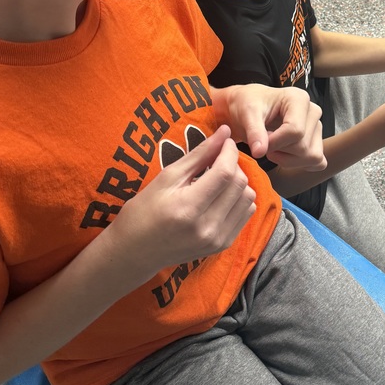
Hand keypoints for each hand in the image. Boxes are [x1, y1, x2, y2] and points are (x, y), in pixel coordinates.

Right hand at [106, 126, 256, 278]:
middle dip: (233, 164)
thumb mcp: (167, 177)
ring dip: (238, 181)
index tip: (225, 140)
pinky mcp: (224, 245)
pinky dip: (239, 198)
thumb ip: (199, 154)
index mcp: (188, 208)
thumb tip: (225, 132)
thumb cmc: (143, 211)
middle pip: (239, 184)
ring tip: (218, 177)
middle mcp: (207, 227)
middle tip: (218, 158)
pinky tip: (221, 195)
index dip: (229, 151)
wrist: (135, 252)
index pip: (225, 173)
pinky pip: (246, 213)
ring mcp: (218, 239)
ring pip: (248, 198)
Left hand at [217, 85, 325, 170]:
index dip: (275, 143)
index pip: (295, 131)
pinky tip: (285, 154)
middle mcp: (312, 111)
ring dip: (288, 159)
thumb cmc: (249, 106)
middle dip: (279, 151)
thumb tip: (259, 152)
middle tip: (264, 143)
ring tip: (273, 147)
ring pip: (312, 157)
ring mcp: (317, 127)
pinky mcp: (317, 141)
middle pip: (303, 146)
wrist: (250, 108)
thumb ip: (254, 132)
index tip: (259, 142)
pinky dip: (300, 163)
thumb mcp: (247, 114)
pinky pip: (318, 162)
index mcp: (299, 99)